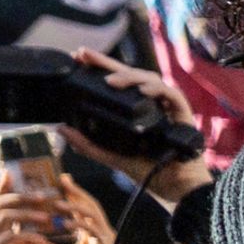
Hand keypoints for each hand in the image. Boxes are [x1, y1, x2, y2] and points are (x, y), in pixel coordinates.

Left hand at [71, 49, 215, 196]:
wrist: (175, 188)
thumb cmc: (149, 169)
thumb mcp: (112, 156)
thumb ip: (87, 144)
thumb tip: (60, 129)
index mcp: (135, 108)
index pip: (117, 81)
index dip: (99, 68)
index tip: (78, 58)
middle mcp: (151, 102)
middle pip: (130, 74)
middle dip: (107, 62)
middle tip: (85, 55)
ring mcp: (166, 106)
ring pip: (149, 78)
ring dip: (130, 76)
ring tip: (110, 80)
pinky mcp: (183, 113)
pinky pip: (172, 94)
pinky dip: (157, 89)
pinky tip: (144, 90)